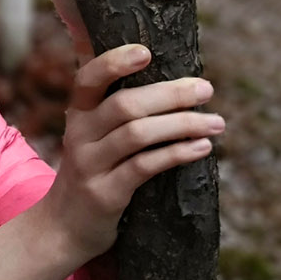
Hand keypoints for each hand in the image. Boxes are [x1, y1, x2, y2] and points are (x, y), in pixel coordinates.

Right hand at [40, 43, 222, 259]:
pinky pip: (144, 168)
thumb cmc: (91, 170)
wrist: (64, 227)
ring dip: (182, 125)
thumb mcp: (90, 134)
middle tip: (206, 89)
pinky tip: (202, 148)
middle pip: (124, 105)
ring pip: (137, 135)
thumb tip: (130, 52)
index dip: (114, 62)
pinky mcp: (105, 194)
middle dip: (171, 95)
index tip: (146, 52)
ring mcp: (90, 165)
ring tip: (216, 123)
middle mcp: (79, 135)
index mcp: (78, 114)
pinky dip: (177, 154)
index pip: (88, 79)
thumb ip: (108, 101)